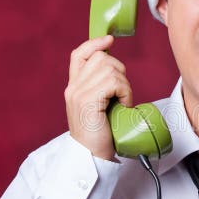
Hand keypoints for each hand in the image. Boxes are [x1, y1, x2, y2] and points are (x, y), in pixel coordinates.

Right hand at [64, 36, 132, 159]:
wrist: (91, 157)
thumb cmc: (99, 135)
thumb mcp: (97, 107)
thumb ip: (100, 89)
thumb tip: (116, 71)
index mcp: (73, 87)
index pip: (79, 54)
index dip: (94, 43)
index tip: (109, 40)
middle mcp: (73, 88)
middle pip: (100, 57)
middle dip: (119, 70)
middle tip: (122, 92)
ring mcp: (79, 93)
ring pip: (110, 68)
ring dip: (124, 84)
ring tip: (122, 102)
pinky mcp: (89, 101)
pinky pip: (114, 82)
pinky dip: (125, 92)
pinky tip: (123, 105)